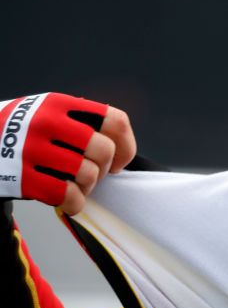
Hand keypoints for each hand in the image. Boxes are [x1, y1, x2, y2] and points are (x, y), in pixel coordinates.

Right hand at [0, 93, 136, 214]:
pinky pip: (68, 196)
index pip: (114, 120)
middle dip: (104, 167)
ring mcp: (31, 150)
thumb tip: (123, 150)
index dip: (125, 144)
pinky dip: (75, 203)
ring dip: (88, 186)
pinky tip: (67, 199)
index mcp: (59, 104)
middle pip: (103, 149)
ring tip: (75, 183)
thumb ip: (84, 121)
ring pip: (88, 174)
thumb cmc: (27, 132)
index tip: (117, 160)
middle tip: (92, 172)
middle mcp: (45, 123)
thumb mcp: (50, 112)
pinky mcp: (21, 178)